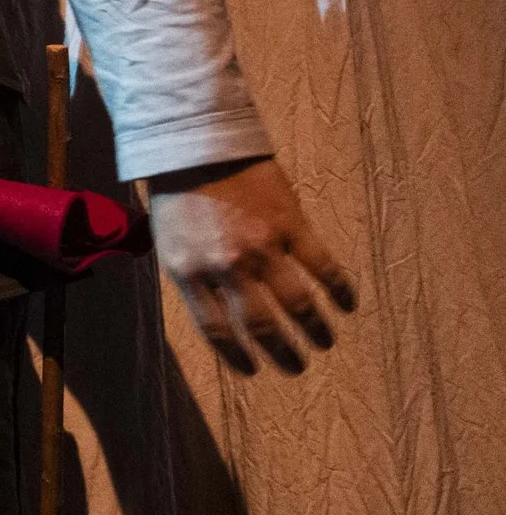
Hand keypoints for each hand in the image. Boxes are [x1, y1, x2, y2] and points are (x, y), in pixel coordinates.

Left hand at [147, 155, 356, 375]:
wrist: (197, 144)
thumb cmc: (178, 197)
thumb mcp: (169, 244)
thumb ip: (192, 282)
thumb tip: (217, 319)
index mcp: (190, 272)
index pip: (216, 331)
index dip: (237, 357)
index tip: (253, 370)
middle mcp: (226, 266)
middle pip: (262, 326)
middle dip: (283, 354)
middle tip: (296, 368)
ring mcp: (262, 246)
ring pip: (299, 304)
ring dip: (315, 330)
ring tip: (323, 343)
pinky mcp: (291, 225)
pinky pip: (324, 267)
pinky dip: (339, 291)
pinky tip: (347, 305)